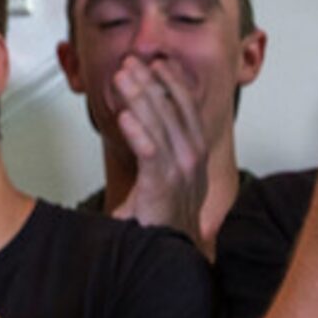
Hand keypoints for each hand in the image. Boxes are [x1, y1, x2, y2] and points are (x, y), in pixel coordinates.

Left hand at [110, 57, 208, 243]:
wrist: (170, 255)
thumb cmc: (163, 219)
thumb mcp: (162, 176)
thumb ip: (154, 150)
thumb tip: (136, 122)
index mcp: (195, 153)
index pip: (187, 108)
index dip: (173, 83)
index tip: (157, 64)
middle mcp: (192, 159)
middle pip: (172, 109)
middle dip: (150, 82)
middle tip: (131, 63)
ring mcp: (180, 173)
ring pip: (160, 124)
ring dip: (140, 97)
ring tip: (122, 77)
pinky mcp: (163, 187)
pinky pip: (150, 153)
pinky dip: (137, 132)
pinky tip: (125, 117)